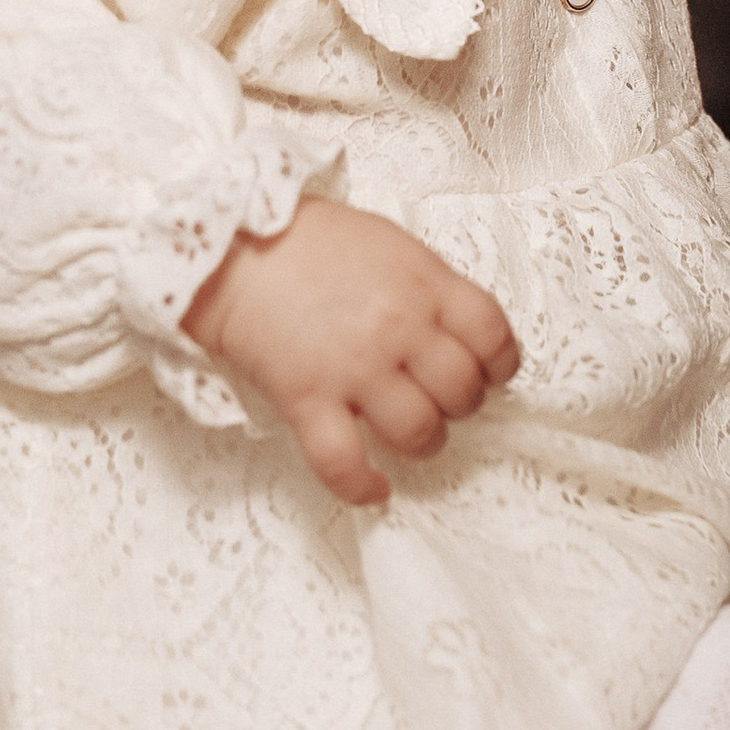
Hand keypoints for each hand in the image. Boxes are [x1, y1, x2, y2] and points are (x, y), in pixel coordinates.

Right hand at [184, 196, 518, 507]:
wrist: (230, 245)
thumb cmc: (308, 239)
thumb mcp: (387, 244)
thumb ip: (426, 285)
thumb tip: (452, 330)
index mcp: (425, 283)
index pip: (493, 335)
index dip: (498, 364)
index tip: (488, 372)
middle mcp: (399, 327)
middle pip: (462, 391)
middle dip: (460, 405)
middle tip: (440, 400)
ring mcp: (355, 366)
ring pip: (419, 431)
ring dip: (424, 442)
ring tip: (410, 436)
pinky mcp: (308, 398)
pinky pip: (344, 462)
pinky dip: (363, 486)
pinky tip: (375, 489)